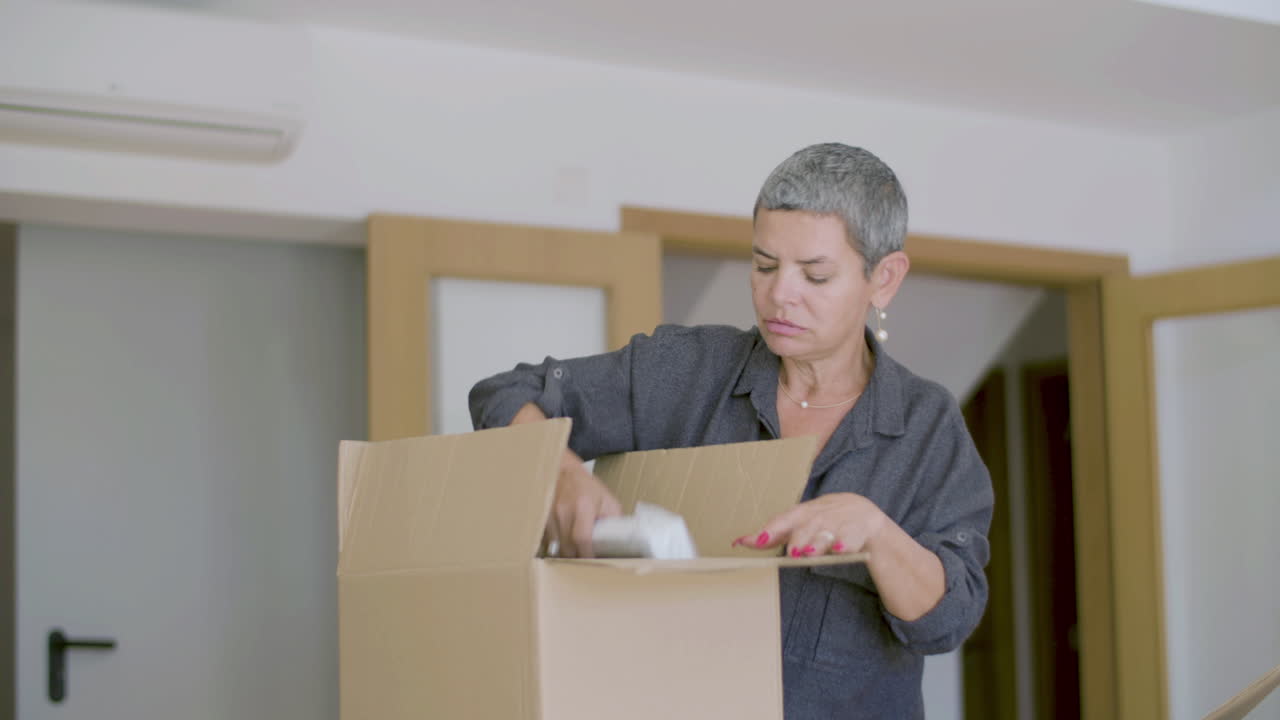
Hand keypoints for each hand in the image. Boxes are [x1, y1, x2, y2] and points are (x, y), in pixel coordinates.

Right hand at [546, 453, 621, 557]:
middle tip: (585, 561)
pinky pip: (546, 541)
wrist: (562, 471)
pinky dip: (555, 546)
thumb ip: (613, 521)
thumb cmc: (587, 487)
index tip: (593, 562)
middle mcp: (563, 510)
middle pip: (567, 547)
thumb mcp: (607, 500)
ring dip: (565, 553)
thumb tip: (618, 542)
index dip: (587, 554)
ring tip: (575, 552)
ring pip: (555, 547)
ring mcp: (549, 514)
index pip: (582, 538)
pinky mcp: (540, 518)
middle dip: (576, 558)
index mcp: (583, 505)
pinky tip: (563, 543)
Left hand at [734, 492, 887, 557]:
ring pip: (827, 533)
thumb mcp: (800, 524)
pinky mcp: (859, 530)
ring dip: (817, 543)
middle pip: (807, 526)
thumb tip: (740, 542)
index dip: (771, 530)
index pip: (784, 520)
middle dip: (798, 539)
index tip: (755, 540)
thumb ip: (773, 534)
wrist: (865, 515)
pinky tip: (841, 550)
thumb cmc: (825, 521)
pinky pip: (852, 538)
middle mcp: (819, 516)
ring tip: (808, 553)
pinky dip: (846, 544)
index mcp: (803, 513)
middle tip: (791, 552)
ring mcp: (840, 522)